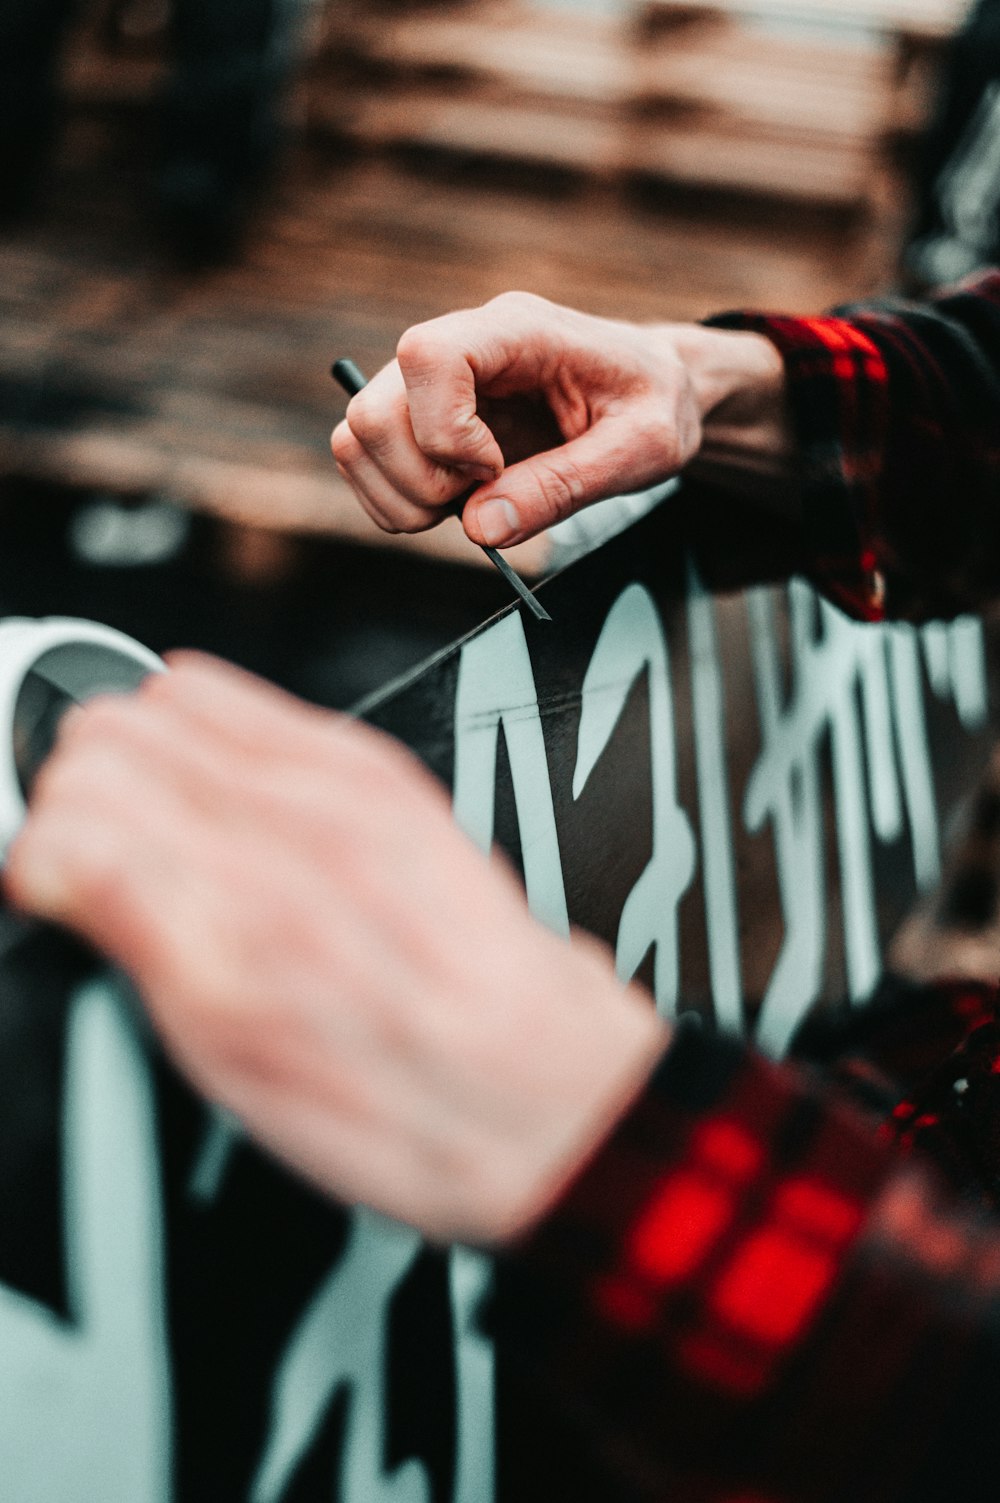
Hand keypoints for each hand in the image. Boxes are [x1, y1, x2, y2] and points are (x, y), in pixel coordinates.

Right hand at [3, 654, 667, 1243]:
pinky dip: (195, 722)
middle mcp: (282, 838)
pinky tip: (206, 782)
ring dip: (128, 749)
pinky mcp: (374, 768)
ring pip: (161, 700)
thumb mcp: (234, 1067)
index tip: (50, 884)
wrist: (535, 1084)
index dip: (36, 852)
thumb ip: (136, 942)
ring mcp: (334, 788)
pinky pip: (239, 695)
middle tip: (89, 850)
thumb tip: (56, 867)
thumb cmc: (397, 1100)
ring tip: (145, 814)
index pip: (63, 821)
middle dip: (69, 791)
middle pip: (102, 739)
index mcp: (232, 929)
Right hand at [331, 291, 788, 547]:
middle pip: (374, 407)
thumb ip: (566, 485)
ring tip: (468, 506)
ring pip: (358, 437)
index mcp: (518, 331)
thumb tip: (480, 527)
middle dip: (420, 478)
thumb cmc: (656, 404)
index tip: (495, 469)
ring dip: (401, 496)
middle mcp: (463, 346)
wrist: (656, 390)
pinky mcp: (424, 419)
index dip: (446, 430)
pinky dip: (396, 502)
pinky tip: (455, 506)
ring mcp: (434, 385)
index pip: (428, 355)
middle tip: (482, 498)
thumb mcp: (643, 449)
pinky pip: (367, 461)